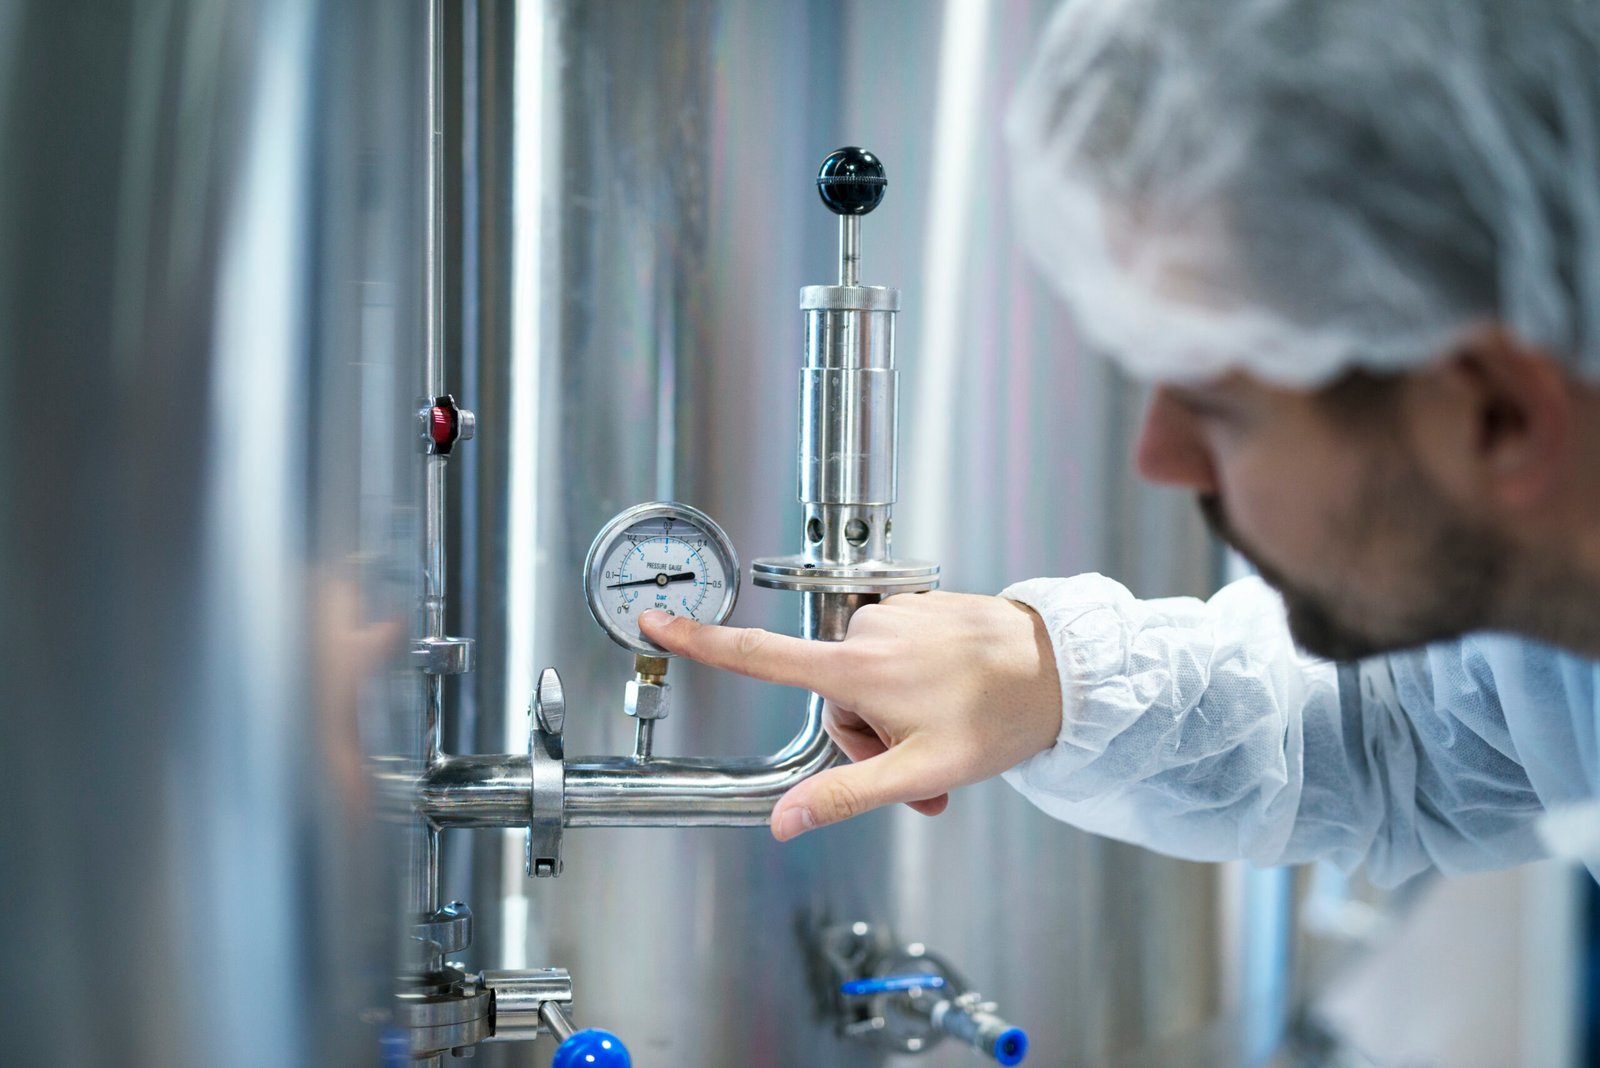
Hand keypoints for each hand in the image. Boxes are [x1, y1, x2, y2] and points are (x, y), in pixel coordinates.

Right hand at [637, 592, 1061, 840]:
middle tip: (920, 766)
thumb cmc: (998, 717)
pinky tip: (951, 699)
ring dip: (893, 717)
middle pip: (832, 701)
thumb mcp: (920, 772)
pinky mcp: (916, 608)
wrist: (1062, 669)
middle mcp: (867, 630)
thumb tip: (785, 823)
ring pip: (864, 684)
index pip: (758, 656)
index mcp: (856, 667)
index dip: (699, 642)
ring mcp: (894, 616)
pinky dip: (912, 687)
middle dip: (867, 739)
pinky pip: (893, 658)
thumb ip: (846, 796)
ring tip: (943, 734)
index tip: (656, 620)